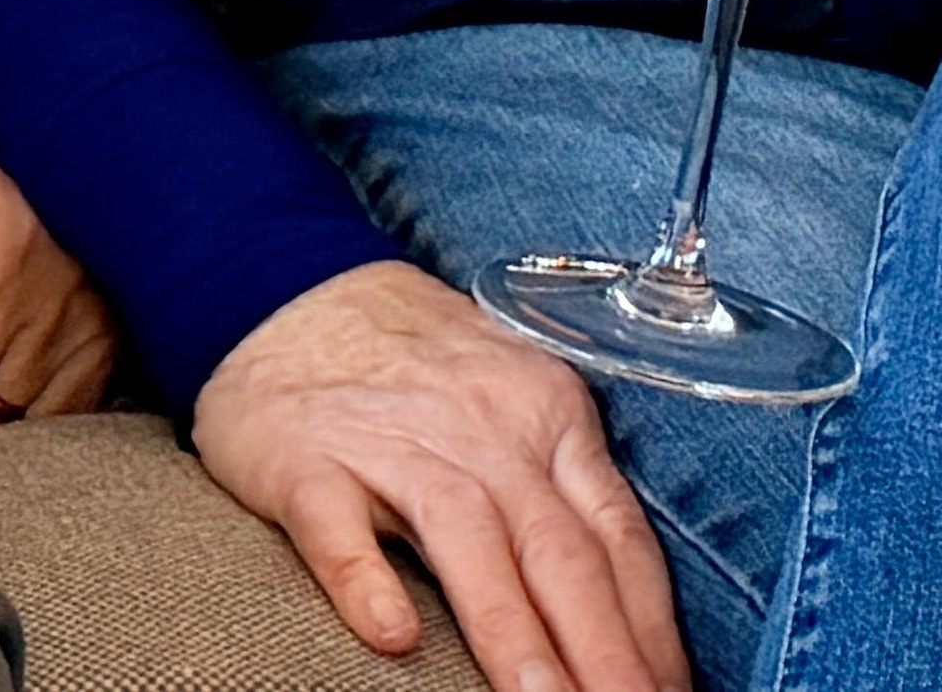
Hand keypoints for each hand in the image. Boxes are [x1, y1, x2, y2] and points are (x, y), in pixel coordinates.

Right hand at [193, 261, 682, 691]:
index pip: (619, 539)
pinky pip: (338, 525)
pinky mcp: (307, 461)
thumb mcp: (516, 403)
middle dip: (604, 654)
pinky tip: (392, 636)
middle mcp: (483, 431)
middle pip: (560, 552)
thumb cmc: (418, 367)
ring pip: (467, 539)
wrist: (288, 287)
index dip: (653, 632)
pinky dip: (366, 580)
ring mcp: (392, 444)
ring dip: (512, 635)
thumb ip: (567, 493)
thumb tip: (635, 621)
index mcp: (548, 419)